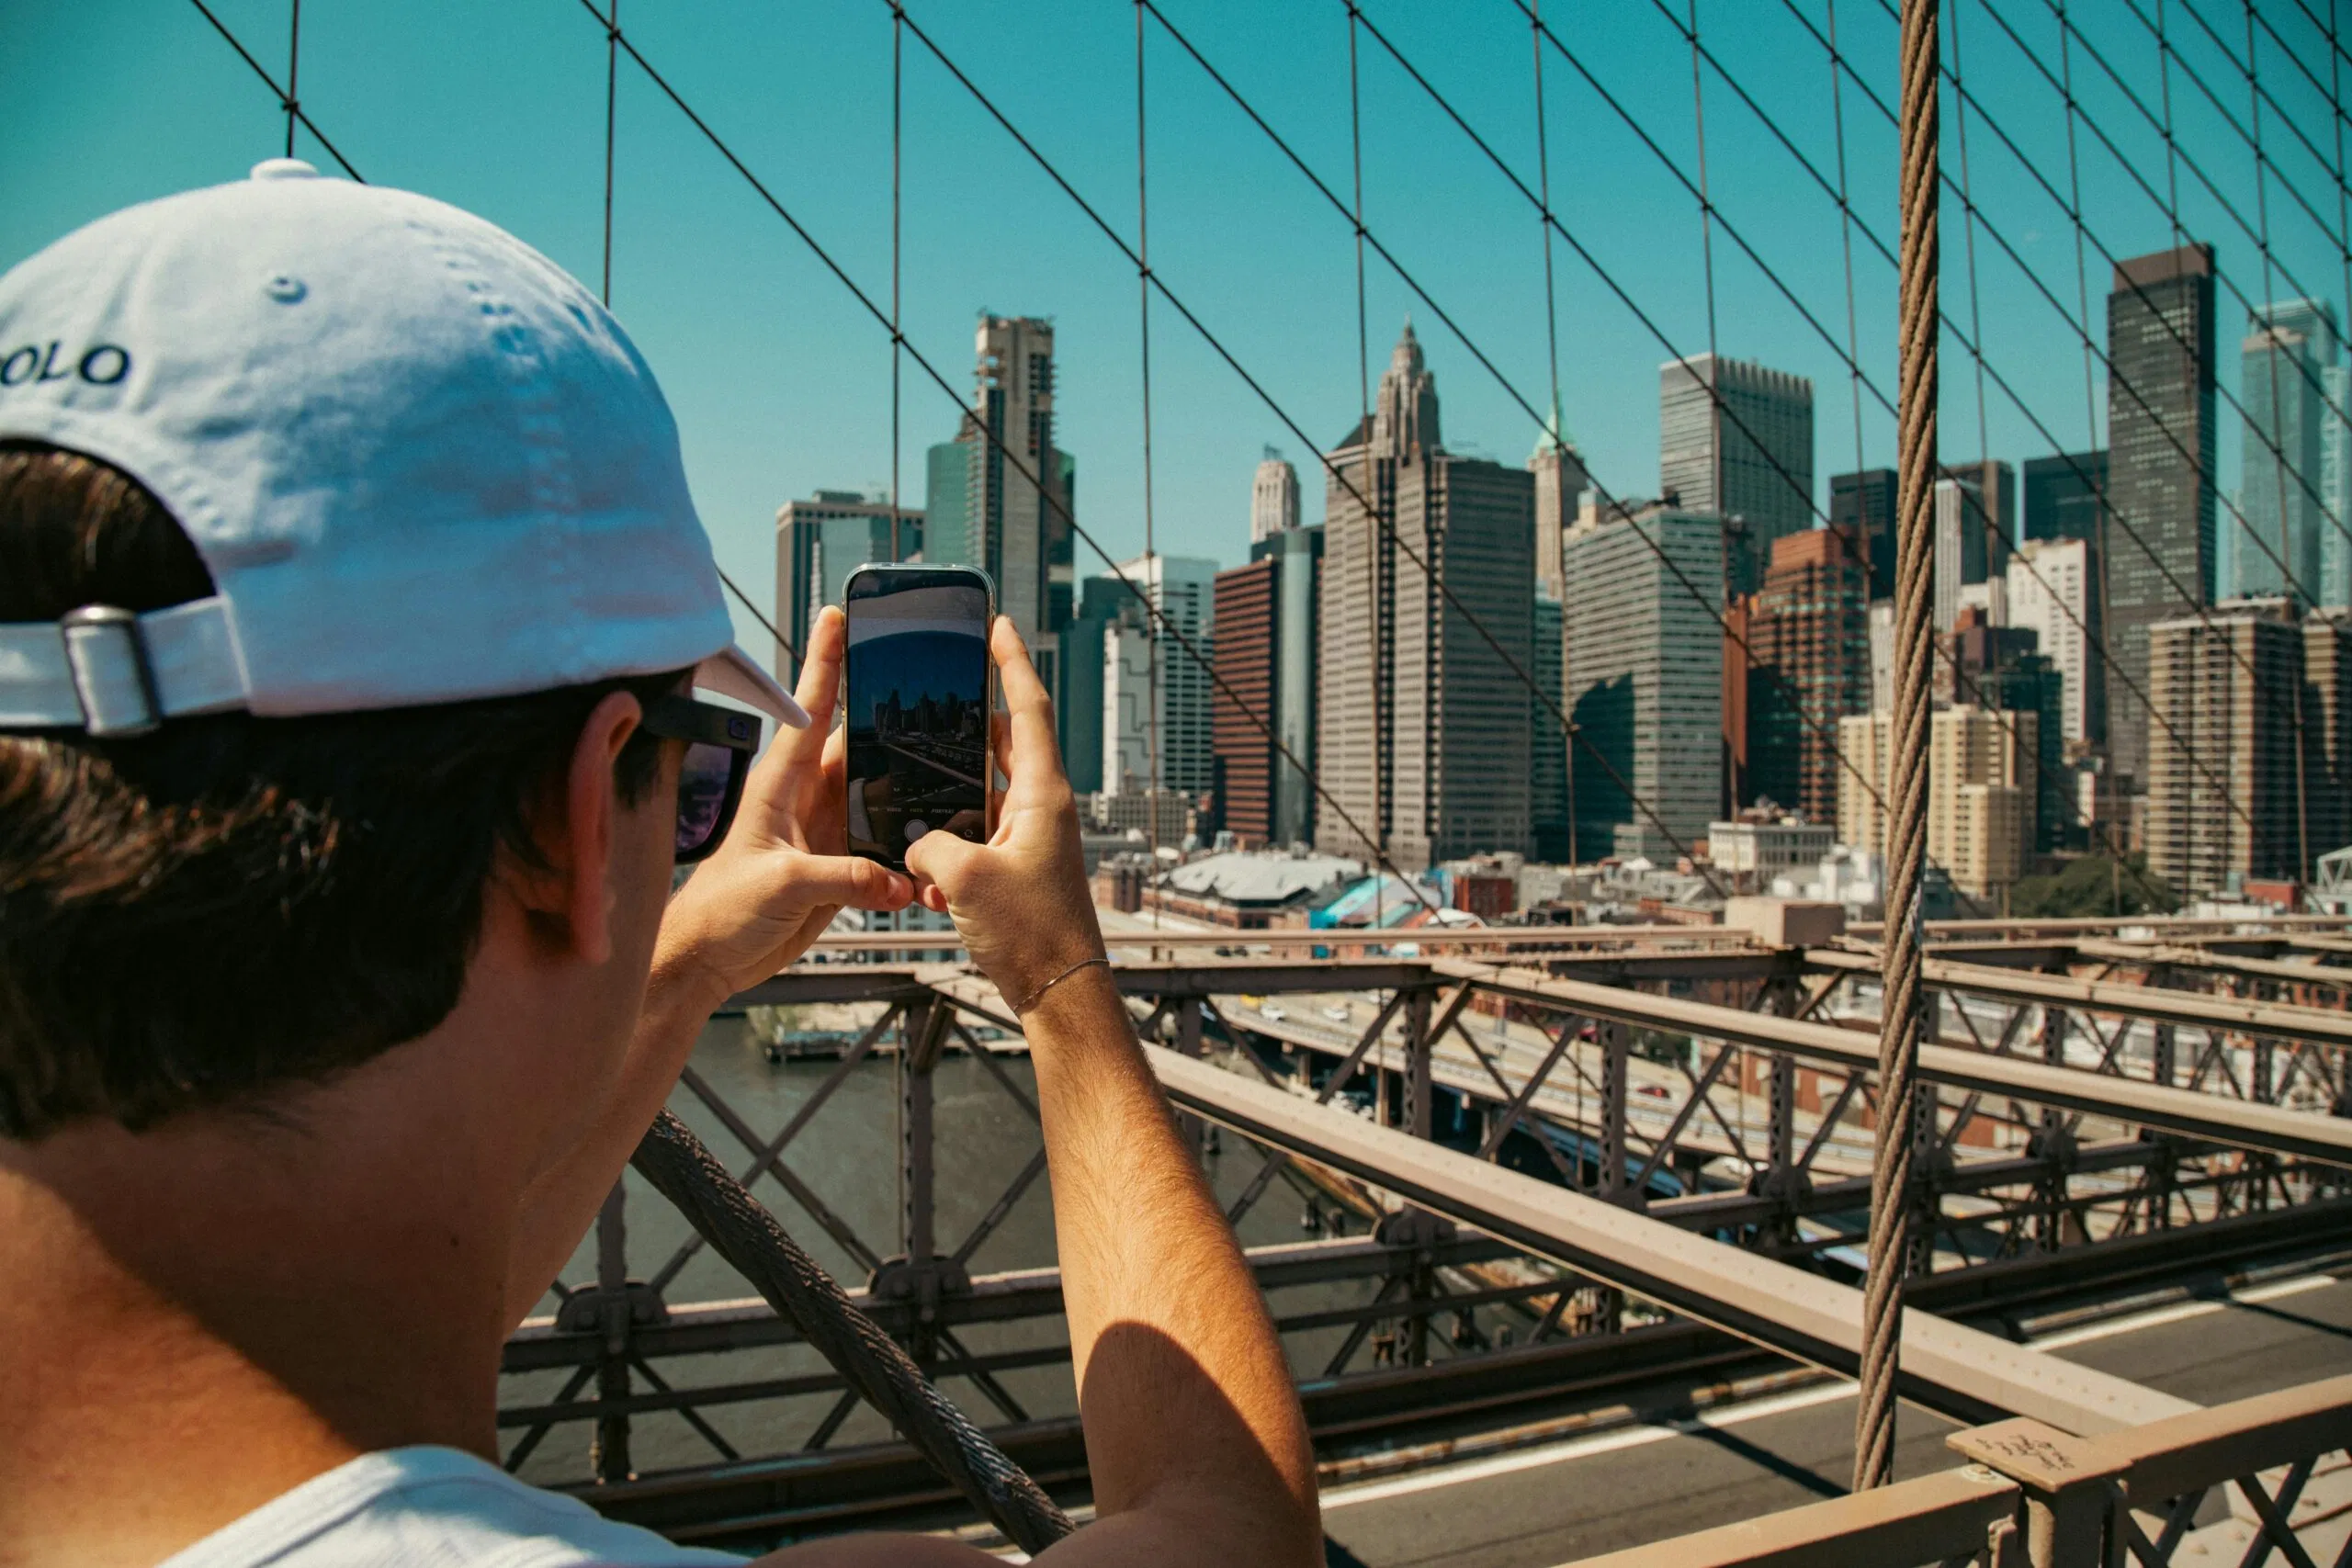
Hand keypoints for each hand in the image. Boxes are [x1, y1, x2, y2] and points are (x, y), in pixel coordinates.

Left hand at [655, 606, 913, 1003]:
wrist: (712, 959)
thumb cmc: (722, 911)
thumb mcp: (783, 886)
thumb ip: (844, 877)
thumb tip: (899, 878)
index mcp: (781, 784)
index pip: (808, 709)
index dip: (824, 661)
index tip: (837, 615)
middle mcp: (806, 799)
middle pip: (858, 746)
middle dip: (890, 718)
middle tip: (929, 684)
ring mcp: (827, 830)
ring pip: (880, 795)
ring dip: (909, 791)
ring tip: (951, 767)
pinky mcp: (842, 864)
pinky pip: (885, 845)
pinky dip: (909, 848)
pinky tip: (934, 848)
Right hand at [905, 618, 1104, 1008]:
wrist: (1059, 991)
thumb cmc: (1032, 935)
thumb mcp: (967, 880)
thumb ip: (931, 845)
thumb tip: (917, 845)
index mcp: (1043, 795)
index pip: (1029, 709)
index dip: (1011, 663)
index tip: (998, 626)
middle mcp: (1043, 809)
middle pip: (1004, 747)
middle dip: (967, 731)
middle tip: (937, 705)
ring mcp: (1033, 839)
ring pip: (985, 798)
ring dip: (951, 804)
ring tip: (916, 805)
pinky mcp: (1020, 869)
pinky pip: (979, 840)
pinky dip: (952, 850)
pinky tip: (928, 882)